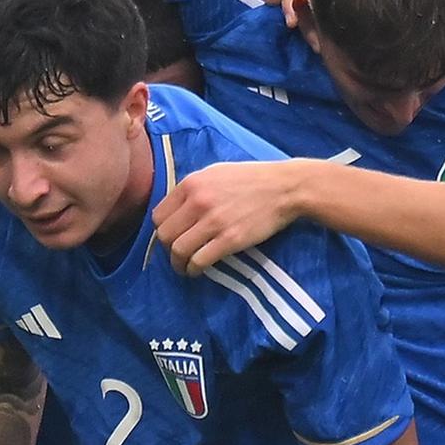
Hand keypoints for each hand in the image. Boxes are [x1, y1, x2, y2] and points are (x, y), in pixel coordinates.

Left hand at [154, 158, 321, 274]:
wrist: (285, 188)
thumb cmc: (253, 179)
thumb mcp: (216, 173)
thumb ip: (194, 189)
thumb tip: (177, 208)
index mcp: (191, 183)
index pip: (159, 215)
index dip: (163, 230)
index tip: (172, 238)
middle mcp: (198, 201)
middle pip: (165, 235)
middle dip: (167, 249)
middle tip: (178, 255)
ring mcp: (214, 221)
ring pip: (178, 250)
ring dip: (178, 264)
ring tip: (185, 268)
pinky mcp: (230, 239)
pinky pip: (199, 260)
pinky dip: (194, 270)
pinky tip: (197, 271)